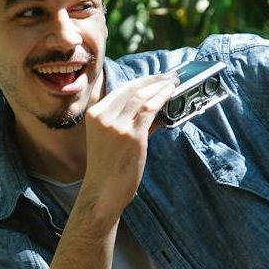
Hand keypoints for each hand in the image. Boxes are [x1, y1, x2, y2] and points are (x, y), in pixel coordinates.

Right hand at [80, 72, 178, 217]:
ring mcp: (117, 126)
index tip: (155, 77)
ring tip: (174, 83)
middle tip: (170, 76)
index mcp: (94, 114)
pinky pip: (150, 111)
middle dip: (154, 80)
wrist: (102, 192)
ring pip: (142, 97)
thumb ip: (128, 121)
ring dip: (161, 87)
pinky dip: (162, 99)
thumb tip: (153, 108)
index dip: (141, 81)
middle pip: (132, 89)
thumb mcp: (110, 139)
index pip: (121, 90)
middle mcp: (103, 117)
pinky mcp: (132, 136)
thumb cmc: (107, 168)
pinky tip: (171, 95)